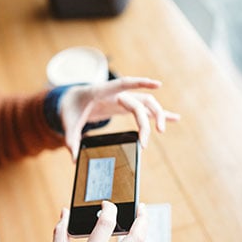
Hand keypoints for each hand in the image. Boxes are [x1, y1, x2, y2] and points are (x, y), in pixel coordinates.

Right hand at [44, 202, 148, 241]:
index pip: (106, 225)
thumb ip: (61, 232)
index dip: (109, 209)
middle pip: (135, 239)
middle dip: (142, 219)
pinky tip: (130, 240)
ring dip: (143, 233)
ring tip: (140, 221)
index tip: (106, 203)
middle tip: (141, 206)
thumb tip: (65, 212)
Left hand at [59, 77, 180, 159]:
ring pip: (147, 103)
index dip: (140, 83)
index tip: (157, 84)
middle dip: (145, 121)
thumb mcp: (67, 122)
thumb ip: (70, 139)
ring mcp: (124, 99)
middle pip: (139, 102)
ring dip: (157, 115)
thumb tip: (73, 158)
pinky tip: (174, 118)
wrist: (73, 100)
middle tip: (145, 142)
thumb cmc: (71, 108)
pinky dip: (159, 113)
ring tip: (161, 131)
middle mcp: (117, 93)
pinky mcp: (126, 106)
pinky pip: (146, 109)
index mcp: (102, 91)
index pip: (124, 84)